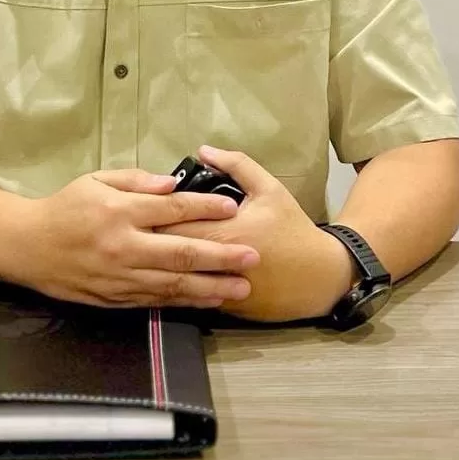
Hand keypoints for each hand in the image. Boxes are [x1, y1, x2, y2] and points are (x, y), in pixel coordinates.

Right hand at [16, 169, 260, 308]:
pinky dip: (185, 301)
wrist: (28, 247)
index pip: (172, 209)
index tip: (234, 208)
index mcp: (120, 212)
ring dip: (211, 286)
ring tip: (241, 286)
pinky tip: (207, 300)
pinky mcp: (116, 298)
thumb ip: (136, 181)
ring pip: (174, 284)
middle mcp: (124, 246)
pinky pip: (156, 300)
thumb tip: (174, 184)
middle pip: (182, 252)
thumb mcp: (96, 180)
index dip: (206, 208)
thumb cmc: (65, 207)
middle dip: (222, 255)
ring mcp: (121, 277)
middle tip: (253, 257)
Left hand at [158, 147, 351, 320]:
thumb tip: (202, 151)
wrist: (322, 275)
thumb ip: (236, 165)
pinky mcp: (226, 308)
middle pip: (168, 253)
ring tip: (146, 252)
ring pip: (177, 278)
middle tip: (137, 229)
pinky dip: (179, 284)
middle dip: (150, 241)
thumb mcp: (269, 188)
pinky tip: (166, 275)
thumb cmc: (292, 227)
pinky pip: (193, 296)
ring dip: (160, 265)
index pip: (173, 225)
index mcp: (225, 232)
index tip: (142, 209)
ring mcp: (220, 290)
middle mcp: (218, 264)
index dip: (153, 218)